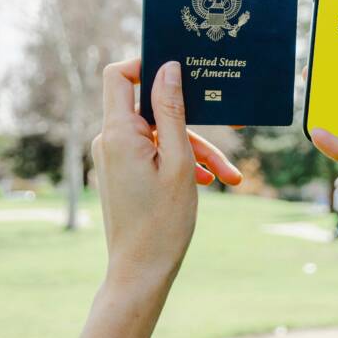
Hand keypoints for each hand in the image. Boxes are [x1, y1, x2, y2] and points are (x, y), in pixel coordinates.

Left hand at [81, 58, 241, 337]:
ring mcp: (114, 156)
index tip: (180, 72)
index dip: (146, 65)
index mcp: (118, 133)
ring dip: (193, 150)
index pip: (118, 74)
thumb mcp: (178, 160)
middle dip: (191, 124)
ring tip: (227, 175)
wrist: (141, 272)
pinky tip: (208, 180)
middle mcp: (109, 140)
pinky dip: (179, 162)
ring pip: (158, 135)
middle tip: (228, 135)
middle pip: (151, 109)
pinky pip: (152, 153)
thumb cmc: (162, 221)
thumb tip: (167, 67)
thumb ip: (172, 110)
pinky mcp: (122, 170)